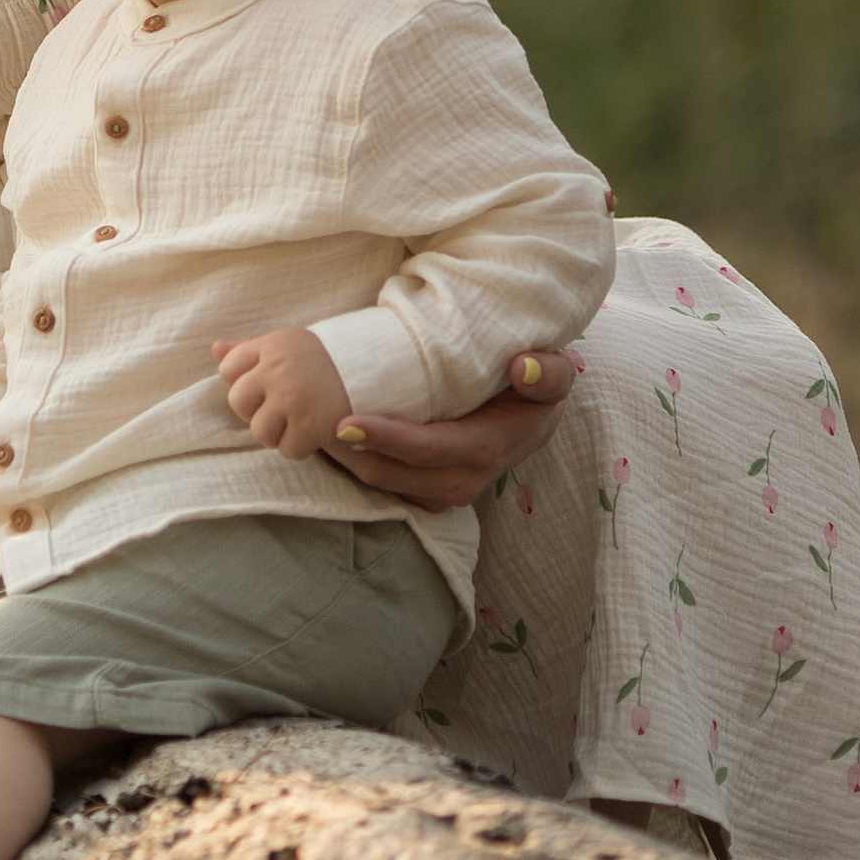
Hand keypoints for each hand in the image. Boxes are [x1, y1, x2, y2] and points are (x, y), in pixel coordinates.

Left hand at [214, 325, 351, 458]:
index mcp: (271, 345)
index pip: (228, 368)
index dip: (247, 382)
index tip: (267, 386)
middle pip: (238, 403)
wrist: (373, 370)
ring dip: (277, 433)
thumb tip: (214, 348)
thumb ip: (249, 349)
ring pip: (259, 432)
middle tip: (282, 408)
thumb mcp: (287, 345)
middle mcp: (278, 369)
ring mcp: (293, 398)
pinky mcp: (311, 426)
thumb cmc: (324, 360)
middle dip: (257, 411)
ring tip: (299, 420)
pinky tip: (314, 432)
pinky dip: (299, 447)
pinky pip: (287, 450)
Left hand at [328, 349, 577, 510]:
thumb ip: (546, 374)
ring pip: (378, 482)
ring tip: (307, 422)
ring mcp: (440, 492)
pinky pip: (382, 483)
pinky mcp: (426, 493)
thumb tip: (522, 367)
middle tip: (305, 415)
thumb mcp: (553, 377)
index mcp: (484, 450)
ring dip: (343, 459)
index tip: (343, 421)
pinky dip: (354, 462)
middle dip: (345, 451)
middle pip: (387, 473)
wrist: (535, 422)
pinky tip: (329, 434)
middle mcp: (460, 481)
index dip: (383, 438)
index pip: (424, 449)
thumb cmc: (535, 391)